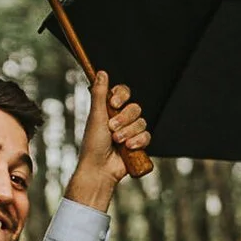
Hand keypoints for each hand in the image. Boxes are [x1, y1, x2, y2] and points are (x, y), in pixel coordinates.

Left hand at [62, 70, 150, 208]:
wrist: (100, 169)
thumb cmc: (93, 143)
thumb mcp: (96, 116)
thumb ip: (100, 94)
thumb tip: (101, 72)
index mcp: (110, 109)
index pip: (123, 92)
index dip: (122, 96)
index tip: (114, 103)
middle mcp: (121, 118)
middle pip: (135, 107)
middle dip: (124, 119)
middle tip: (112, 129)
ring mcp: (131, 131)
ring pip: (142, 122)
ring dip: (129, 132)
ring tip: (118, 142)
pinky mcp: (139, 144)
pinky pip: (147, 136)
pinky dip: (138, 141)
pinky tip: (129, 148)